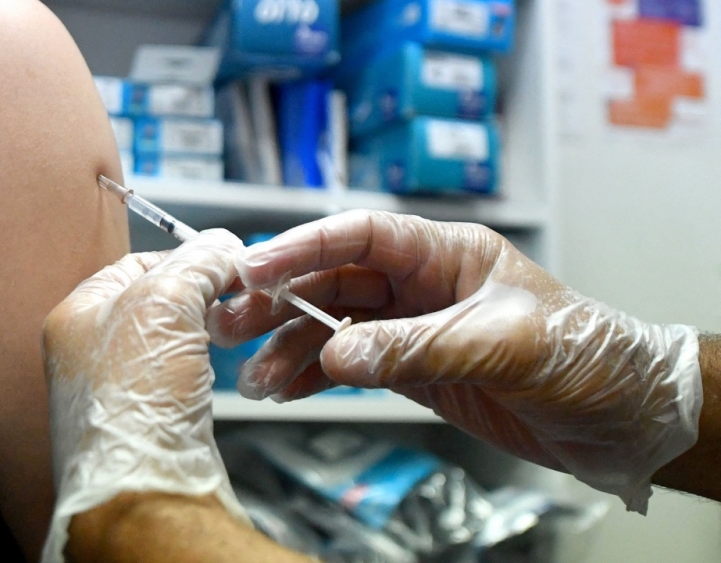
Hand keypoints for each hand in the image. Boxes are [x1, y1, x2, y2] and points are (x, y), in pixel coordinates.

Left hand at [41, 230, 248, 562]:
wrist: (144, 490)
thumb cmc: (132, 403)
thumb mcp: (164, 303)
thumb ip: (194, 264)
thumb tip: (220, 247)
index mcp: (76, 316)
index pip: (137, 264)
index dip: (185, 259)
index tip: (224, 261)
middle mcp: (90, 353)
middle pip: (157, 302)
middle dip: (199, 297)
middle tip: (233, 295)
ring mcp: (117, 389)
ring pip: (173, 341)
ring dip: (205, 332)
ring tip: (227, 333)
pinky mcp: (148, 421)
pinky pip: (181, 378)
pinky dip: (204, 369)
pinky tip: (215, 373)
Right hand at [207, 210, 701, 512]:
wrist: (615, 417)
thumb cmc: (581, 358)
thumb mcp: (501, 346)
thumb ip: (416, 348)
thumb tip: (338, 355)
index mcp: (446, 253)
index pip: (360, 235)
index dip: (302, 245)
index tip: (253, 267)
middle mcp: (421, 283)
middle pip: (333, 280)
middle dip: (279, 299)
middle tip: (230, 321)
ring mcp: (412, 326)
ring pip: (333, 327)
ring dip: (290, 348)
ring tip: (255, 376)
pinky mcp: (411, 367)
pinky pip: (349, 365)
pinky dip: (315, 376)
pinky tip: (288, 389)